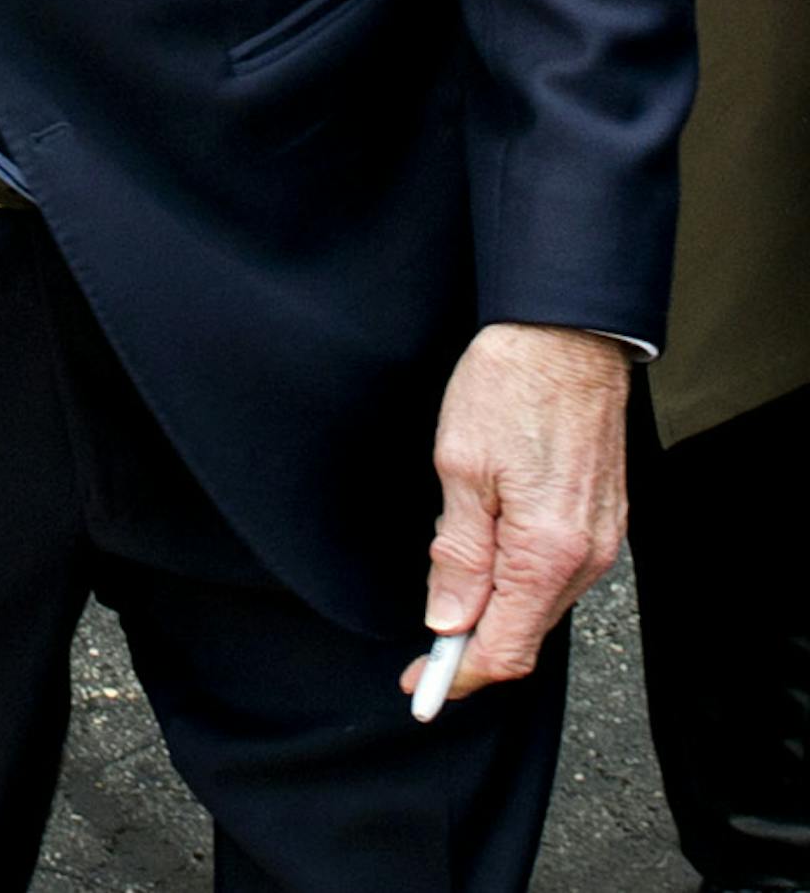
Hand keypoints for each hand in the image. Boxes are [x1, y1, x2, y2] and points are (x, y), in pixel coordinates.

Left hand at [397, 323, 629, 705]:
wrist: (566, 334)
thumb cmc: (510, 386)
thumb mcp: (460, 467)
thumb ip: (457, 553)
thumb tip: (448, 620)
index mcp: (547, 552)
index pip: (505, 648)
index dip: (458, 675)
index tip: (419, 686)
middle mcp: (585, 557)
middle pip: (524, 631)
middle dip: (472, 643)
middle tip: (421, 642)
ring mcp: (600, 539)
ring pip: (540, 602)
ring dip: (495, 606)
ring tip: (450, 575)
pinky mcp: (602, 519)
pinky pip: (556, 571)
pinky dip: (519, 577)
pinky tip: (489, 550)